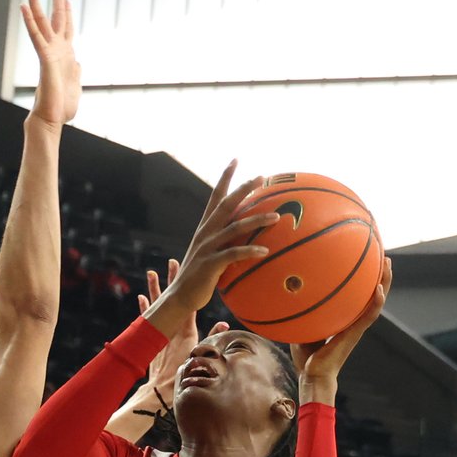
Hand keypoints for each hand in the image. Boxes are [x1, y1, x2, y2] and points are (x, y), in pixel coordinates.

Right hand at [21, 0, 79, 127]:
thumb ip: (75, 72)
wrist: (52, 119)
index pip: (66, 28)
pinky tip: (22, 7)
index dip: (67, 12)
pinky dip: (29, 22)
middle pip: (55, 18)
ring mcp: (49, 52)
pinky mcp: (45, 59)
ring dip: (34, 2)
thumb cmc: (62, 107)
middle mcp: (56, 50)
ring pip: (41, 22)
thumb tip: (77, 62)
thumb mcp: (75, 85)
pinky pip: (35, 36)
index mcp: (66, 55)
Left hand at [140, 259, 228, 404]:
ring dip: (154, 289)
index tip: (186, 268)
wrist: (161, 392)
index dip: (186, 285)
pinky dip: (144, 308)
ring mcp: (159, 333)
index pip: (187, 303)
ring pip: (157, 306)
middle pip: (171, 299)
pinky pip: (145, 320)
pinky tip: (140, 297)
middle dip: (172, 280)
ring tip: (152, 273)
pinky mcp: (149, 341)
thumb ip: (213, 337)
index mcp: (185, 331)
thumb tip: (225, 322)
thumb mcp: (202, 356)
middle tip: (171, 262)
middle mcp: (171, 328)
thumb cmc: (185, 377)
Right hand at [145, 162, 278, 335]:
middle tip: (261, 177)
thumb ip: (226, 244)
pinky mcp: (210, 264)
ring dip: (256, 220)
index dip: (225, 178)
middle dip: (243, 189)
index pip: (215, 196)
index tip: (235, 160)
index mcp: (205, 228)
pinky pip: (233, 254)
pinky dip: (249, 251)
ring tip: (276, 217)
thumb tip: (246, 240)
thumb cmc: (199, 278)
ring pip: (234, 227)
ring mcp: (207, 247)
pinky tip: (264, 251)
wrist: (180, 296)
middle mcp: (205, 233)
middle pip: (226, 204)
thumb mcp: (211, 255)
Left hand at [290, 256, 391, 400]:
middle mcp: (354, 321)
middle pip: (372, 295)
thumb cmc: (306, 356)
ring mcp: (356, 328)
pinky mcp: (355, 334)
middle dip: (379, 275)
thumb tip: (291, 292)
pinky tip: (379, 290)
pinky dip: (376, 303)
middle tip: (383, 256)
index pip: (357, 297)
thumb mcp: (303, 328)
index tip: (367, 261)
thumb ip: (303, 312)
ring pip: (377, 302)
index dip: (364, 280)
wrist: (313, 375)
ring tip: (387, 264)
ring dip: (385, 283)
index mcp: (344, 320)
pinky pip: (369, 316)